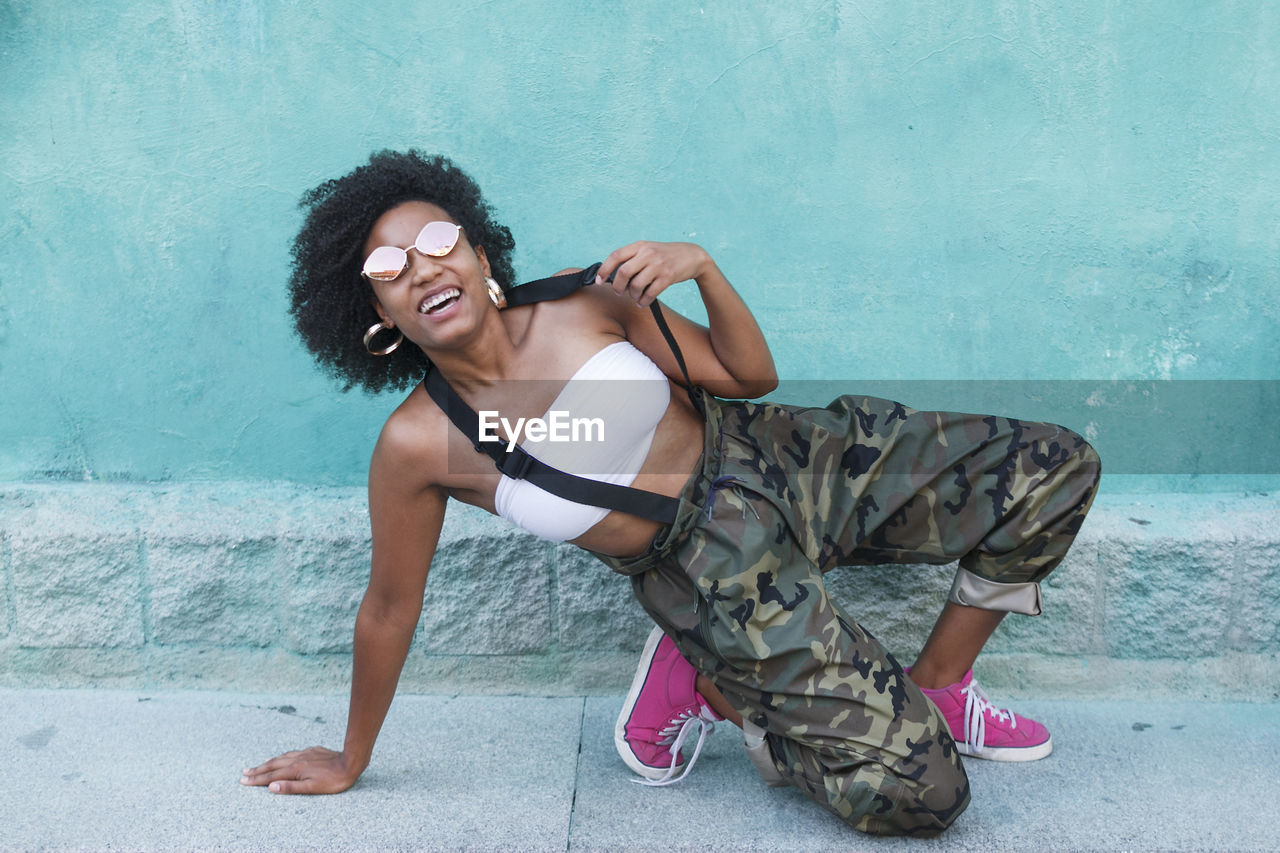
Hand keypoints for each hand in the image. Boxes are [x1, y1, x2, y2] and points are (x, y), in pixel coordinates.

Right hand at [240, 746, 360, 794]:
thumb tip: (271, 787)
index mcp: (295, 769)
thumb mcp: (312, 788)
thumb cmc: (333, 779)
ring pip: (281, 758)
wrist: (350, 761)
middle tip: (244, 773)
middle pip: (273, 765)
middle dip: (257, 770)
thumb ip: (291, 787)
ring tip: (257, 766)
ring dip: (268, 762)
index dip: (257, 780)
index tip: (244, 781)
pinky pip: (291, 753)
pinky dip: (282, 756)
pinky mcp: (312, 750)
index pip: (271, 776)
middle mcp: (297, 759)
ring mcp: (304, 753)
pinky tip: (281, 757)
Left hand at [596, 241, 711, 306]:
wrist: (692, 256)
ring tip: (635, 297)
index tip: (599, 281)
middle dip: (618, 286)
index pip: (615, 256)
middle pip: (623, 272)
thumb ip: (632, 258)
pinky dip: (644, 301)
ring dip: (632, 295)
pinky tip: (643, 302)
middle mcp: (648, 253)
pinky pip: (650, 293)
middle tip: (619, 292)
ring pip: (636, 285)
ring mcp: (658, 265)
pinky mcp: (668, 277)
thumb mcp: (648, 250)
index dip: (604, 270)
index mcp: (640, 246)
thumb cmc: (666, 255)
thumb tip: (612, 275)